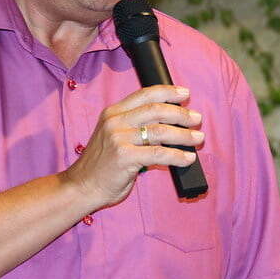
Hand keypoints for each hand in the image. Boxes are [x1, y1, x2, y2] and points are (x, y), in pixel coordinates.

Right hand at [64, 85, 203, 207]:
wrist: (82, 186)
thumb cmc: (102, 165)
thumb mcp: (113, 136)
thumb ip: (134, 127)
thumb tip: (169, 125)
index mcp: (113, 113)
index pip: (145, 95)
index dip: (168, 91)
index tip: (185, 93)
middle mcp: (115, 121)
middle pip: (156, 110)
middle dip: (181, 113)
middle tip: (197, 119)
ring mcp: (119, 138)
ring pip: (161, 130)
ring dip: (184, 134)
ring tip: (198, 138)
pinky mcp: (125, 157)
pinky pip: (159, 153)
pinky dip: (177, 155)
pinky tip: (187, 158)